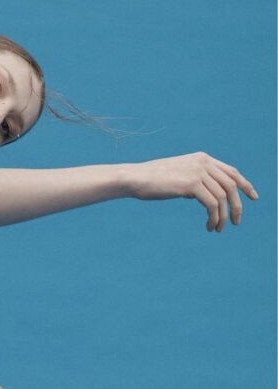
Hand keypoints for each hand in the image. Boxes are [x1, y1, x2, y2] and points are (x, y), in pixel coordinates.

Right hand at [129, 151, 258, 231]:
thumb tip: (201, 195)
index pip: (231, 171)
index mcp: (202, 158)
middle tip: (236, 222)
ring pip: (223, 197)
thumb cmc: (151, 180)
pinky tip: (210, 226)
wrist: (136, 178)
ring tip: (218, 229)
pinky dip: (214, 218)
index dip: (245, 185)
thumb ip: (193, 181)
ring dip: (223, 216)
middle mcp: (204, 162)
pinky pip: (212, 204)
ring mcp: (198, 172)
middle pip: (232, 185)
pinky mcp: (192, 184)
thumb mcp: (177, 176)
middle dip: (237, 206)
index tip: (253, 198)